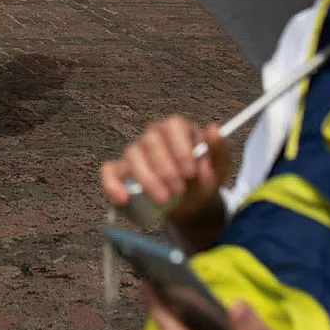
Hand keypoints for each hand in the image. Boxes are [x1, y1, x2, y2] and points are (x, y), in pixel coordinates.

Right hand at [100, 116, 231, 222]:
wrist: (193, 203)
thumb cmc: (204, 179)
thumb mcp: (220, 167)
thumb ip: (219, 149)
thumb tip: (213, 129)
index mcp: (178, 129)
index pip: (173, 126)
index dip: (180, 148)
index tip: (191, 172)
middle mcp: (154, 136)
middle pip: (150, 141)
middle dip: (165, 168)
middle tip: (180, 190)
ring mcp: (136, 152)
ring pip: (132, 154)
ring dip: (147, 178)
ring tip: (164, 199)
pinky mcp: (123, 171)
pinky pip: (110, 171)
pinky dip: (113, 184)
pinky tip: (123, 198)